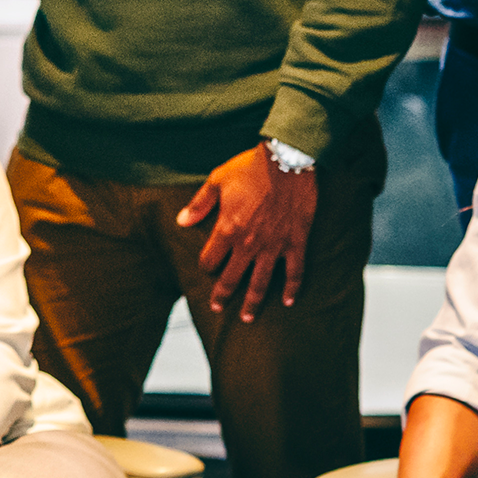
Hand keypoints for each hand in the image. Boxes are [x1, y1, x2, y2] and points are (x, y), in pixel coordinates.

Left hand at [177, 145, 318, 321]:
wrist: (287, 159)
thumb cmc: (250, 167)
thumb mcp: (217, 181)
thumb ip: (199, 205)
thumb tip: (181, 222)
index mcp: (226, 229)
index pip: (210, 260)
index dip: (206, 266)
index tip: (207, 266)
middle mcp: (248, 244)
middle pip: (232, 278)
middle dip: (222, 295)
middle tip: (217, 307)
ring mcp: (273, 246)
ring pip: (261, 282)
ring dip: (253, 302)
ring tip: (247, 318)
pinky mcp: (296, 242)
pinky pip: (295, 271)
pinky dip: (292, 288)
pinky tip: (288, 302)